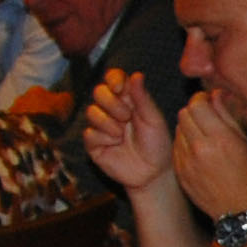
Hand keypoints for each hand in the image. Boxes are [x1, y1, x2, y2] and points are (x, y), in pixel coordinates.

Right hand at [82, 69, 170, 191]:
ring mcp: (101, 126)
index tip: (120, 87)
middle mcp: (112, 109)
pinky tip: (115, 144)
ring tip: (123, 134)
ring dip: (109, 122)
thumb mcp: (153, 119)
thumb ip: (142, 98)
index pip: (113, 78)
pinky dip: (104, 138)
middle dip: (112, 103)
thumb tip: (136, 74)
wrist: (152, 172)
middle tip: (127, 117)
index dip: (113, 79)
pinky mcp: (93, 143)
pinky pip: (90, 132)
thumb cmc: (157, 144)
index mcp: (128, 99)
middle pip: (98, 92)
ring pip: (91, 112)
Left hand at [169, 91, 246, 223]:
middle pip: (184, 114)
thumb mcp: (244, 142)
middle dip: (193, 112)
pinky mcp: (180, 172)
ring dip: (188, 128)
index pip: (197, 105)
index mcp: (220, 138)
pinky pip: (176, 148)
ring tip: (203, 138)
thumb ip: (227, 115)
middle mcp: (200, 148)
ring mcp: (187, 161)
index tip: (207, 103)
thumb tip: (215, 95)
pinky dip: (184, 145)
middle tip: (205, 119)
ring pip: (177, 130)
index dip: (201, 100)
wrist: (239, 210)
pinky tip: (198, 153)